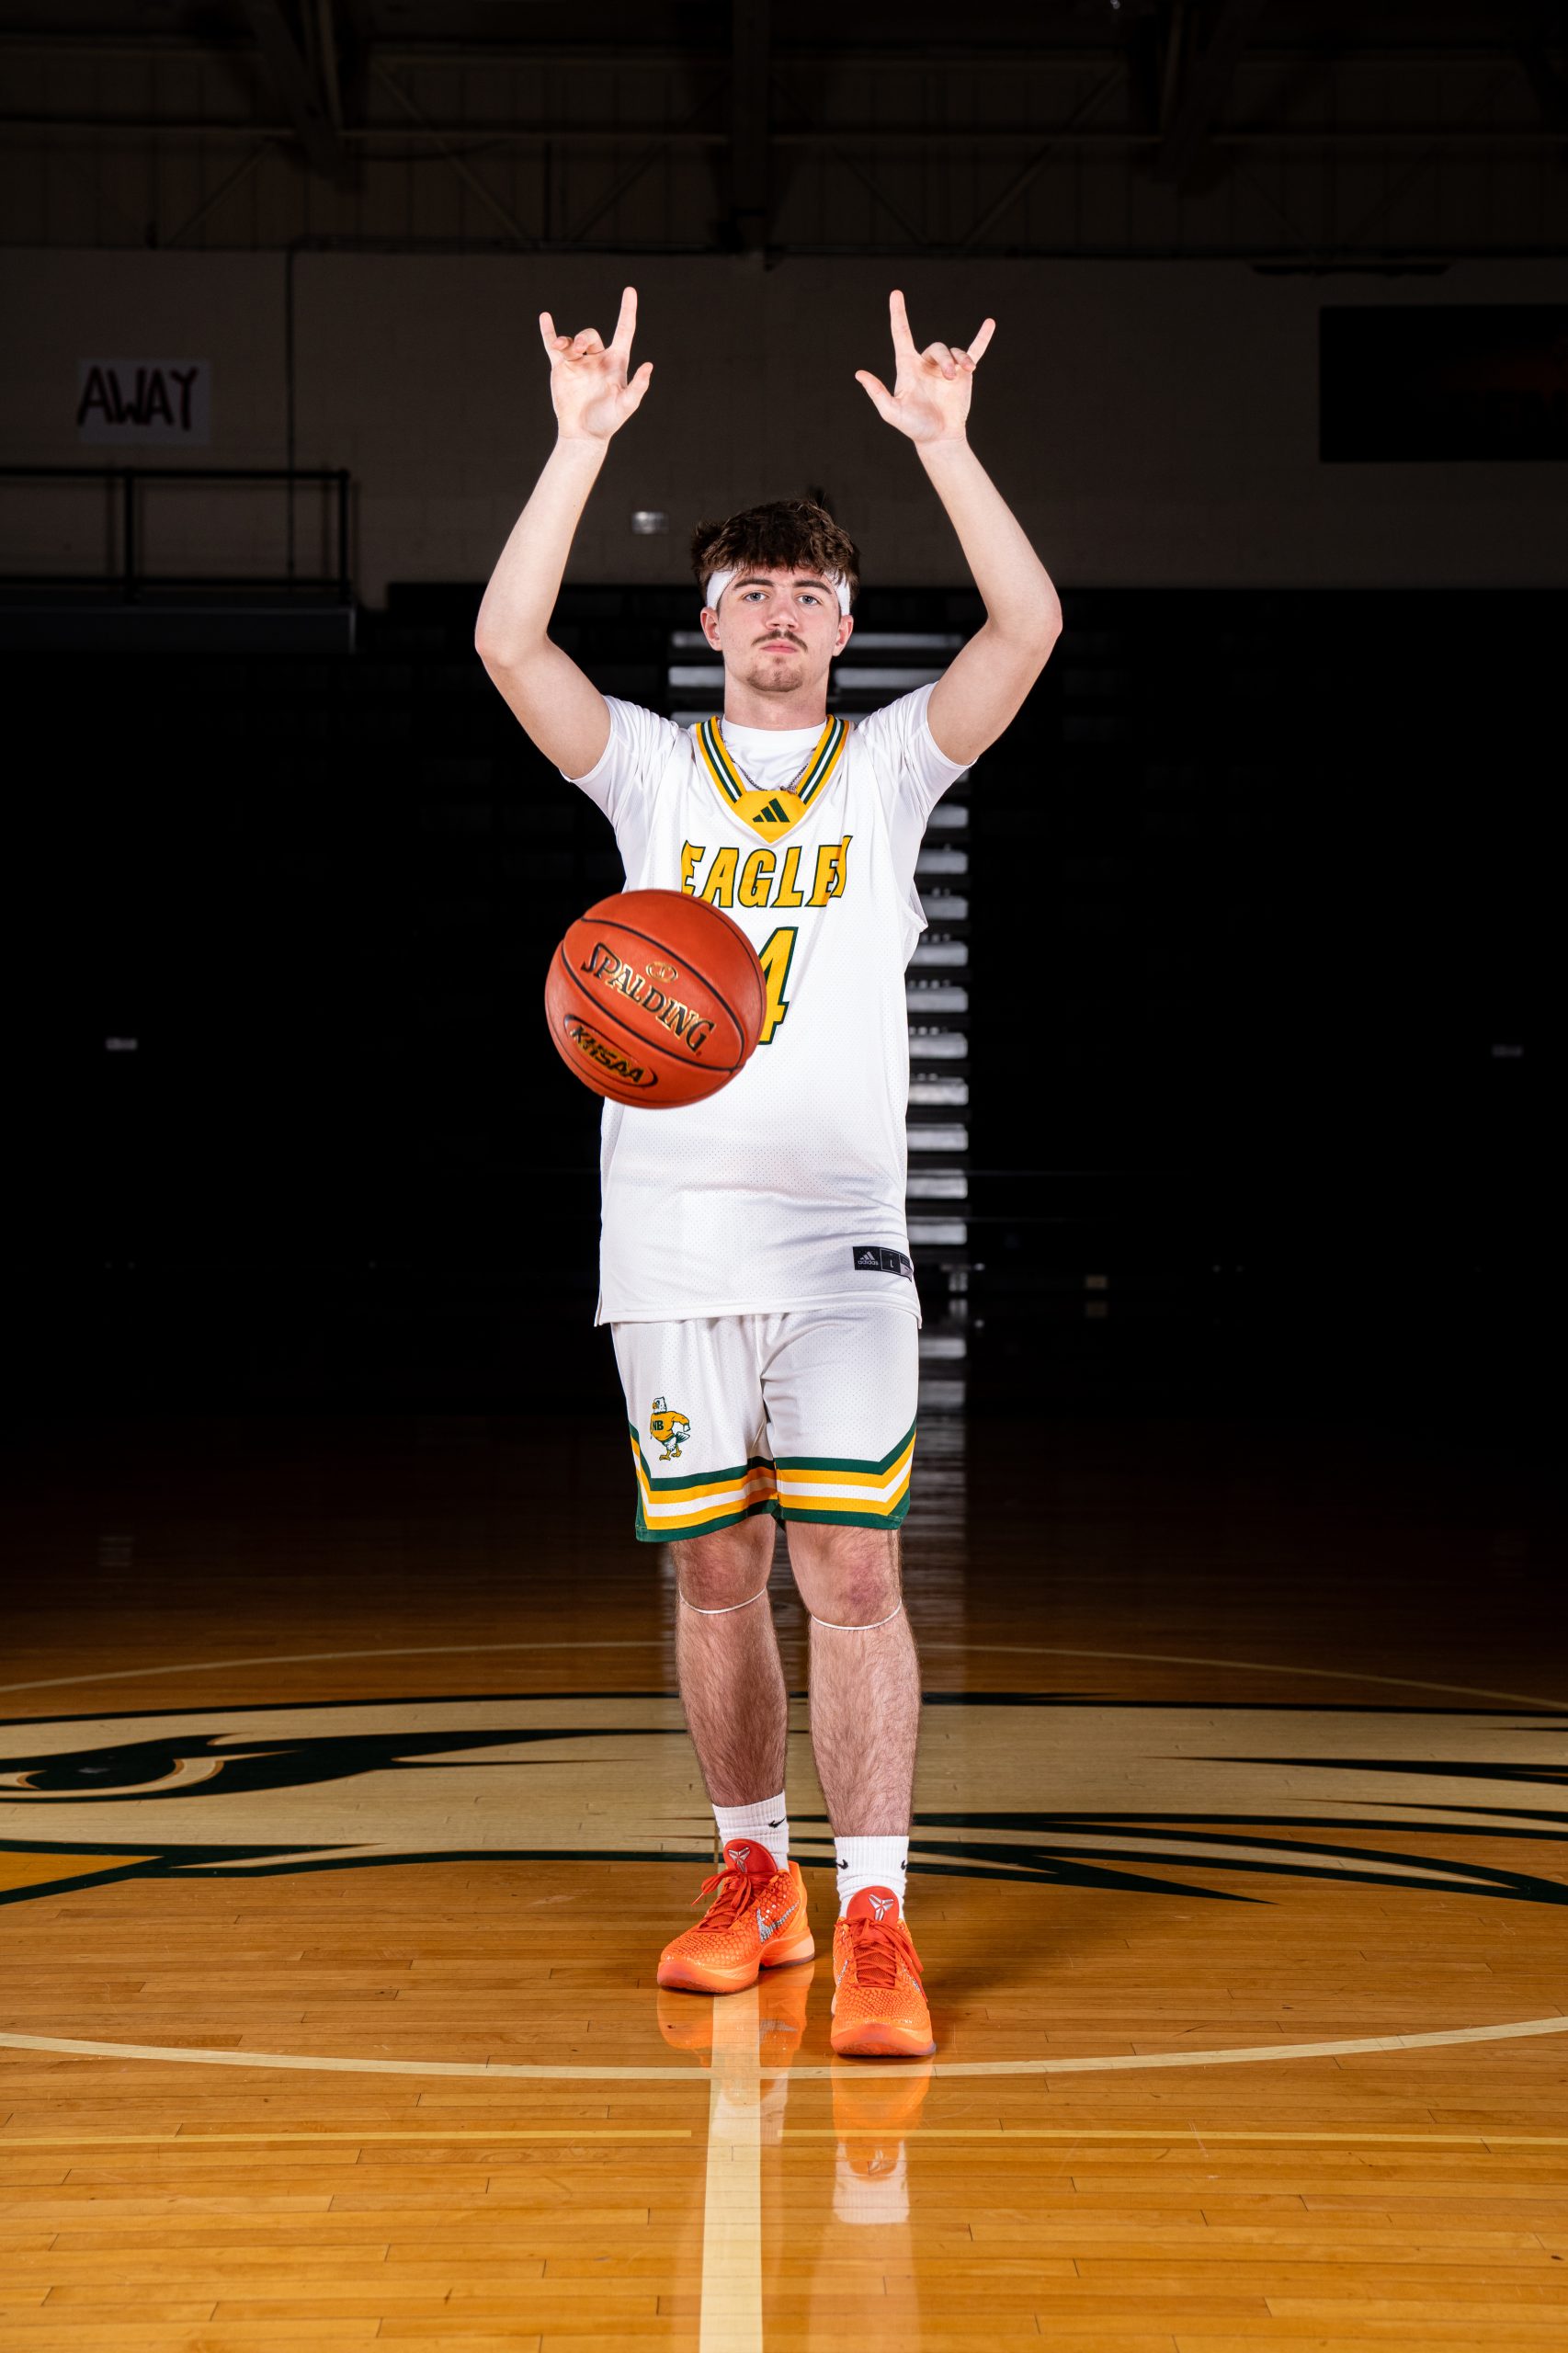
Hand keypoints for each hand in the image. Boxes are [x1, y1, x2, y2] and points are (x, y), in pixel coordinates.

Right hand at [539, 286, 653, 442]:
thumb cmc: (608, 421)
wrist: (583, 434)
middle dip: (584, 338)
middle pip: (590, 335)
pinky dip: (549, 332)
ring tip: (561, 347)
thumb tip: (649, 365)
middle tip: (579, 348)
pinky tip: (545, 318)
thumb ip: (638, 386)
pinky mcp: (561, 369)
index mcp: (616, 362)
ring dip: (566, 341)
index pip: (624, 330)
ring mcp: (579, 362)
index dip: (628, 311)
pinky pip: (553, 346)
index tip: (630, 290)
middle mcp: (597, 359)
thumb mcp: (626, 405)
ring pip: (572, 341)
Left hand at [855, 289, 993, 444]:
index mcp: (908, 367)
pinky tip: (990, 324)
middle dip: (945, 360)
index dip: (898, 315)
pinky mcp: (963, 375)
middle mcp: (926, 364)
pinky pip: (973, 352)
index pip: (901, 335)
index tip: (896, 294)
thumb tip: (859, 374)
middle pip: (937, 348)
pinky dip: (982, 339)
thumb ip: (877, 393)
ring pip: (954, 352)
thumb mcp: (892, 411)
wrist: (939, 438)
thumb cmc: (914, 427)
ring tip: (964, 374)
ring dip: (959, 361)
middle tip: (950, 378)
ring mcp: (945, 368)